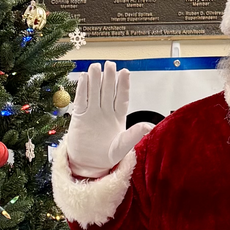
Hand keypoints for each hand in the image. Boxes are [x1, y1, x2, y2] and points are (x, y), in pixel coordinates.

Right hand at [63, 61, 151, 177]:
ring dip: (94, 79)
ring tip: (95, 67)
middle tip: (110, 64)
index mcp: (118, 116)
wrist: (89, 164)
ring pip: (94, 92)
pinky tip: (83, 78)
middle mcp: (105, 111)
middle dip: (109, 77)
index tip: (125, 72)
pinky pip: (81, 100)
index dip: (124, 85)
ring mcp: (92, 113)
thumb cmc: (107, 156)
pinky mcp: (79, 116)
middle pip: (108, 90)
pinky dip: (82, 89)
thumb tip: (149, 126)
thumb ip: (134, 136)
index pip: (122, 97)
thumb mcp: (123, 147)